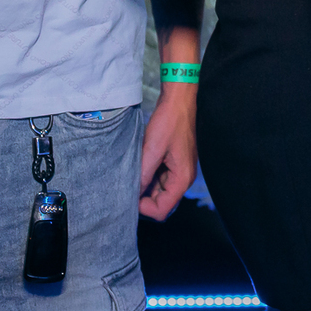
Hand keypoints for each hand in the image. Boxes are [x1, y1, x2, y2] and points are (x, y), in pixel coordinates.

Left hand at [139, 85, 197, 219]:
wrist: (179, 101)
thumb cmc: (169, 122)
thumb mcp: (152, 150)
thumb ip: (143, 175)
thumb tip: (132, 195)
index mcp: (182, 178)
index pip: (162, 210)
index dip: (144, 208)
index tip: (130, 195)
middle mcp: (183, 178)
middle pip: (161, 203)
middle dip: (144, 198)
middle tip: (128, 185)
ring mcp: (179, 170)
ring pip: (159, 191)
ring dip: (145, 186)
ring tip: (133, 172)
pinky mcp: (174, 163)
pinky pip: (160, 178)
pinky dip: (149, 176)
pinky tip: (139, 165)